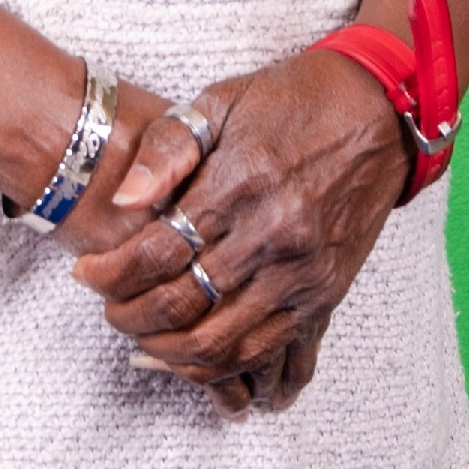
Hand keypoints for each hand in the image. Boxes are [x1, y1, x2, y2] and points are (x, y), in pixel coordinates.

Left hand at [65, 51, 413, 412]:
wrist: (382, 114)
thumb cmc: (295, 100)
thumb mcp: (221, 101)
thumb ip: (167, 148)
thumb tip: (124, 199)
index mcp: (240, 184)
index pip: (158, 252)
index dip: (111, 273)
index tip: (86, 273)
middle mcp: (273, 236)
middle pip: (182, 306)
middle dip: (130, 317)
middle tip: (108, 308)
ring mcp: (303, 273)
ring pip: (222, 344)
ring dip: (170, 353)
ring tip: (143, 337)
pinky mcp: (326, 294)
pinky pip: (268, 351)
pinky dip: (225, 367)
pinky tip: (195, 362)